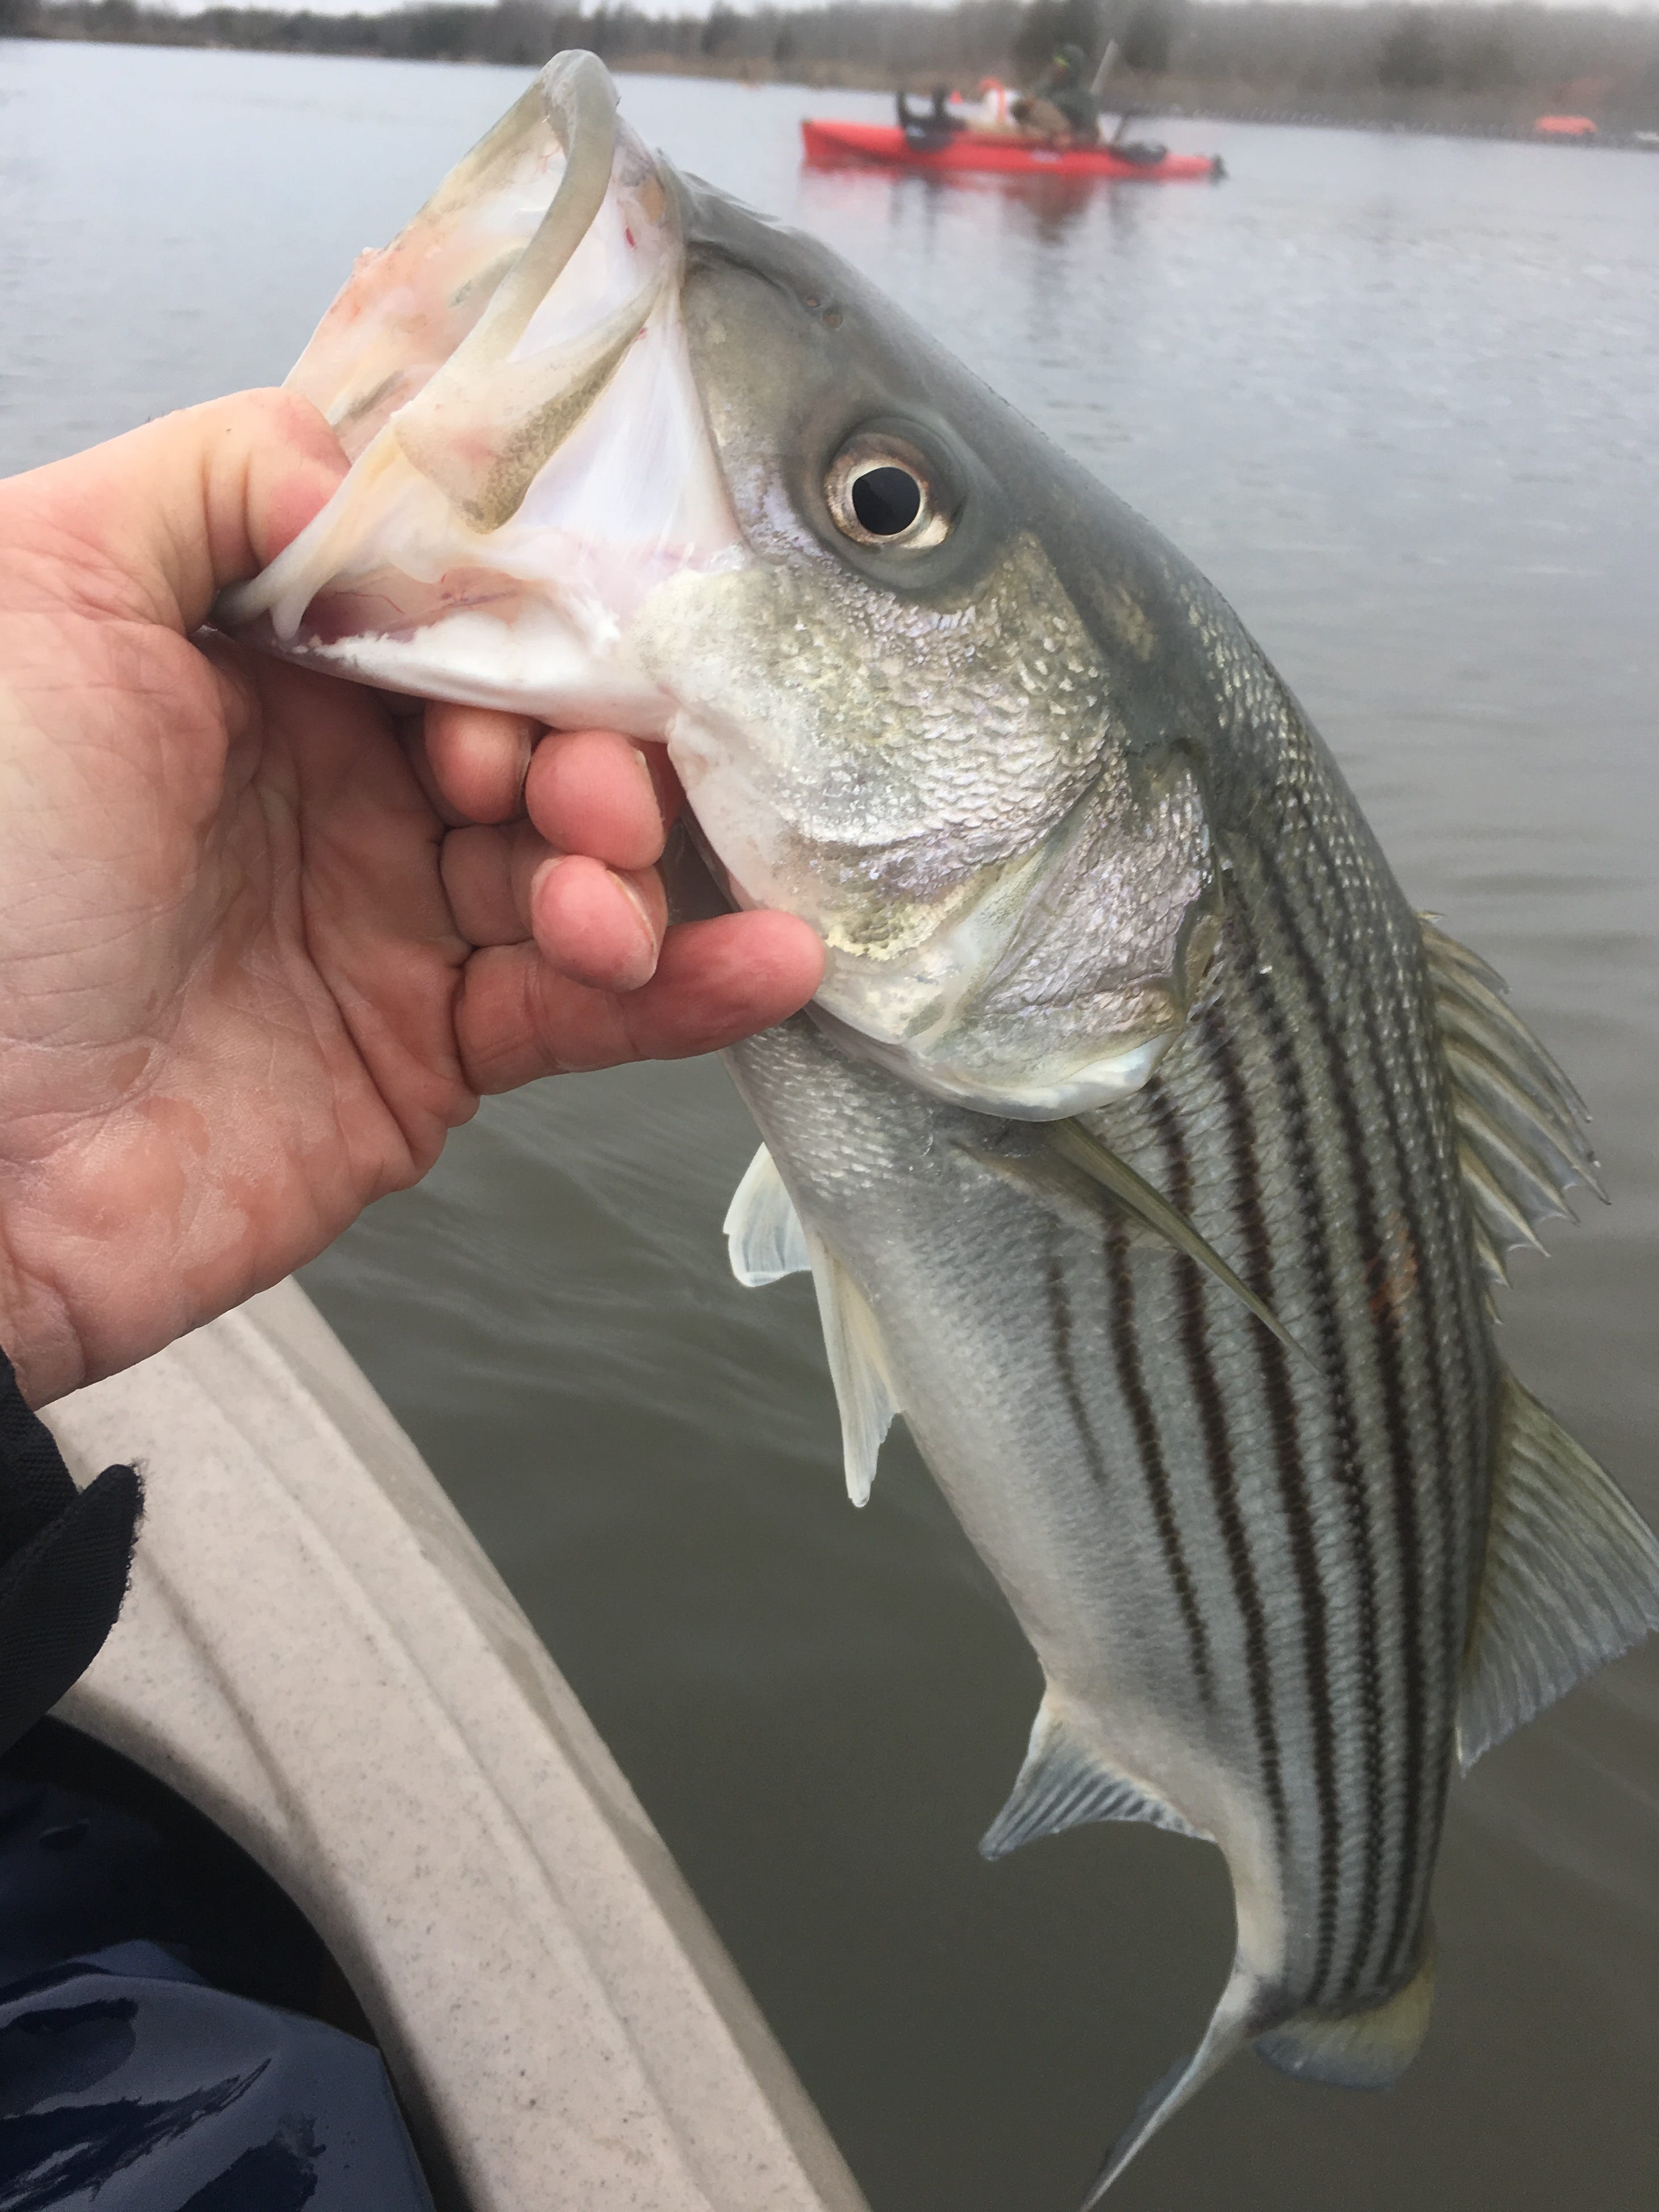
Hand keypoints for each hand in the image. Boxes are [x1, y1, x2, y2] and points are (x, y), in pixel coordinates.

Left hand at [0, 392, 822, 1403]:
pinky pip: (587, 1013)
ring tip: (606, 899)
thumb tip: (377, 472)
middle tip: (581, 793)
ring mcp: (390, 923)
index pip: (452, 603)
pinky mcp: (432, 1055)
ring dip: (635, 870)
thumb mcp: (40, 587)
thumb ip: (216, 480)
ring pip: (581, 867)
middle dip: (593, 748)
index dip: (523, 614)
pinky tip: (763, 965)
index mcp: (255, 664)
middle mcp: (336, 783)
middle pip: (541, 729)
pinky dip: (689, 992)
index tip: (557, 639)